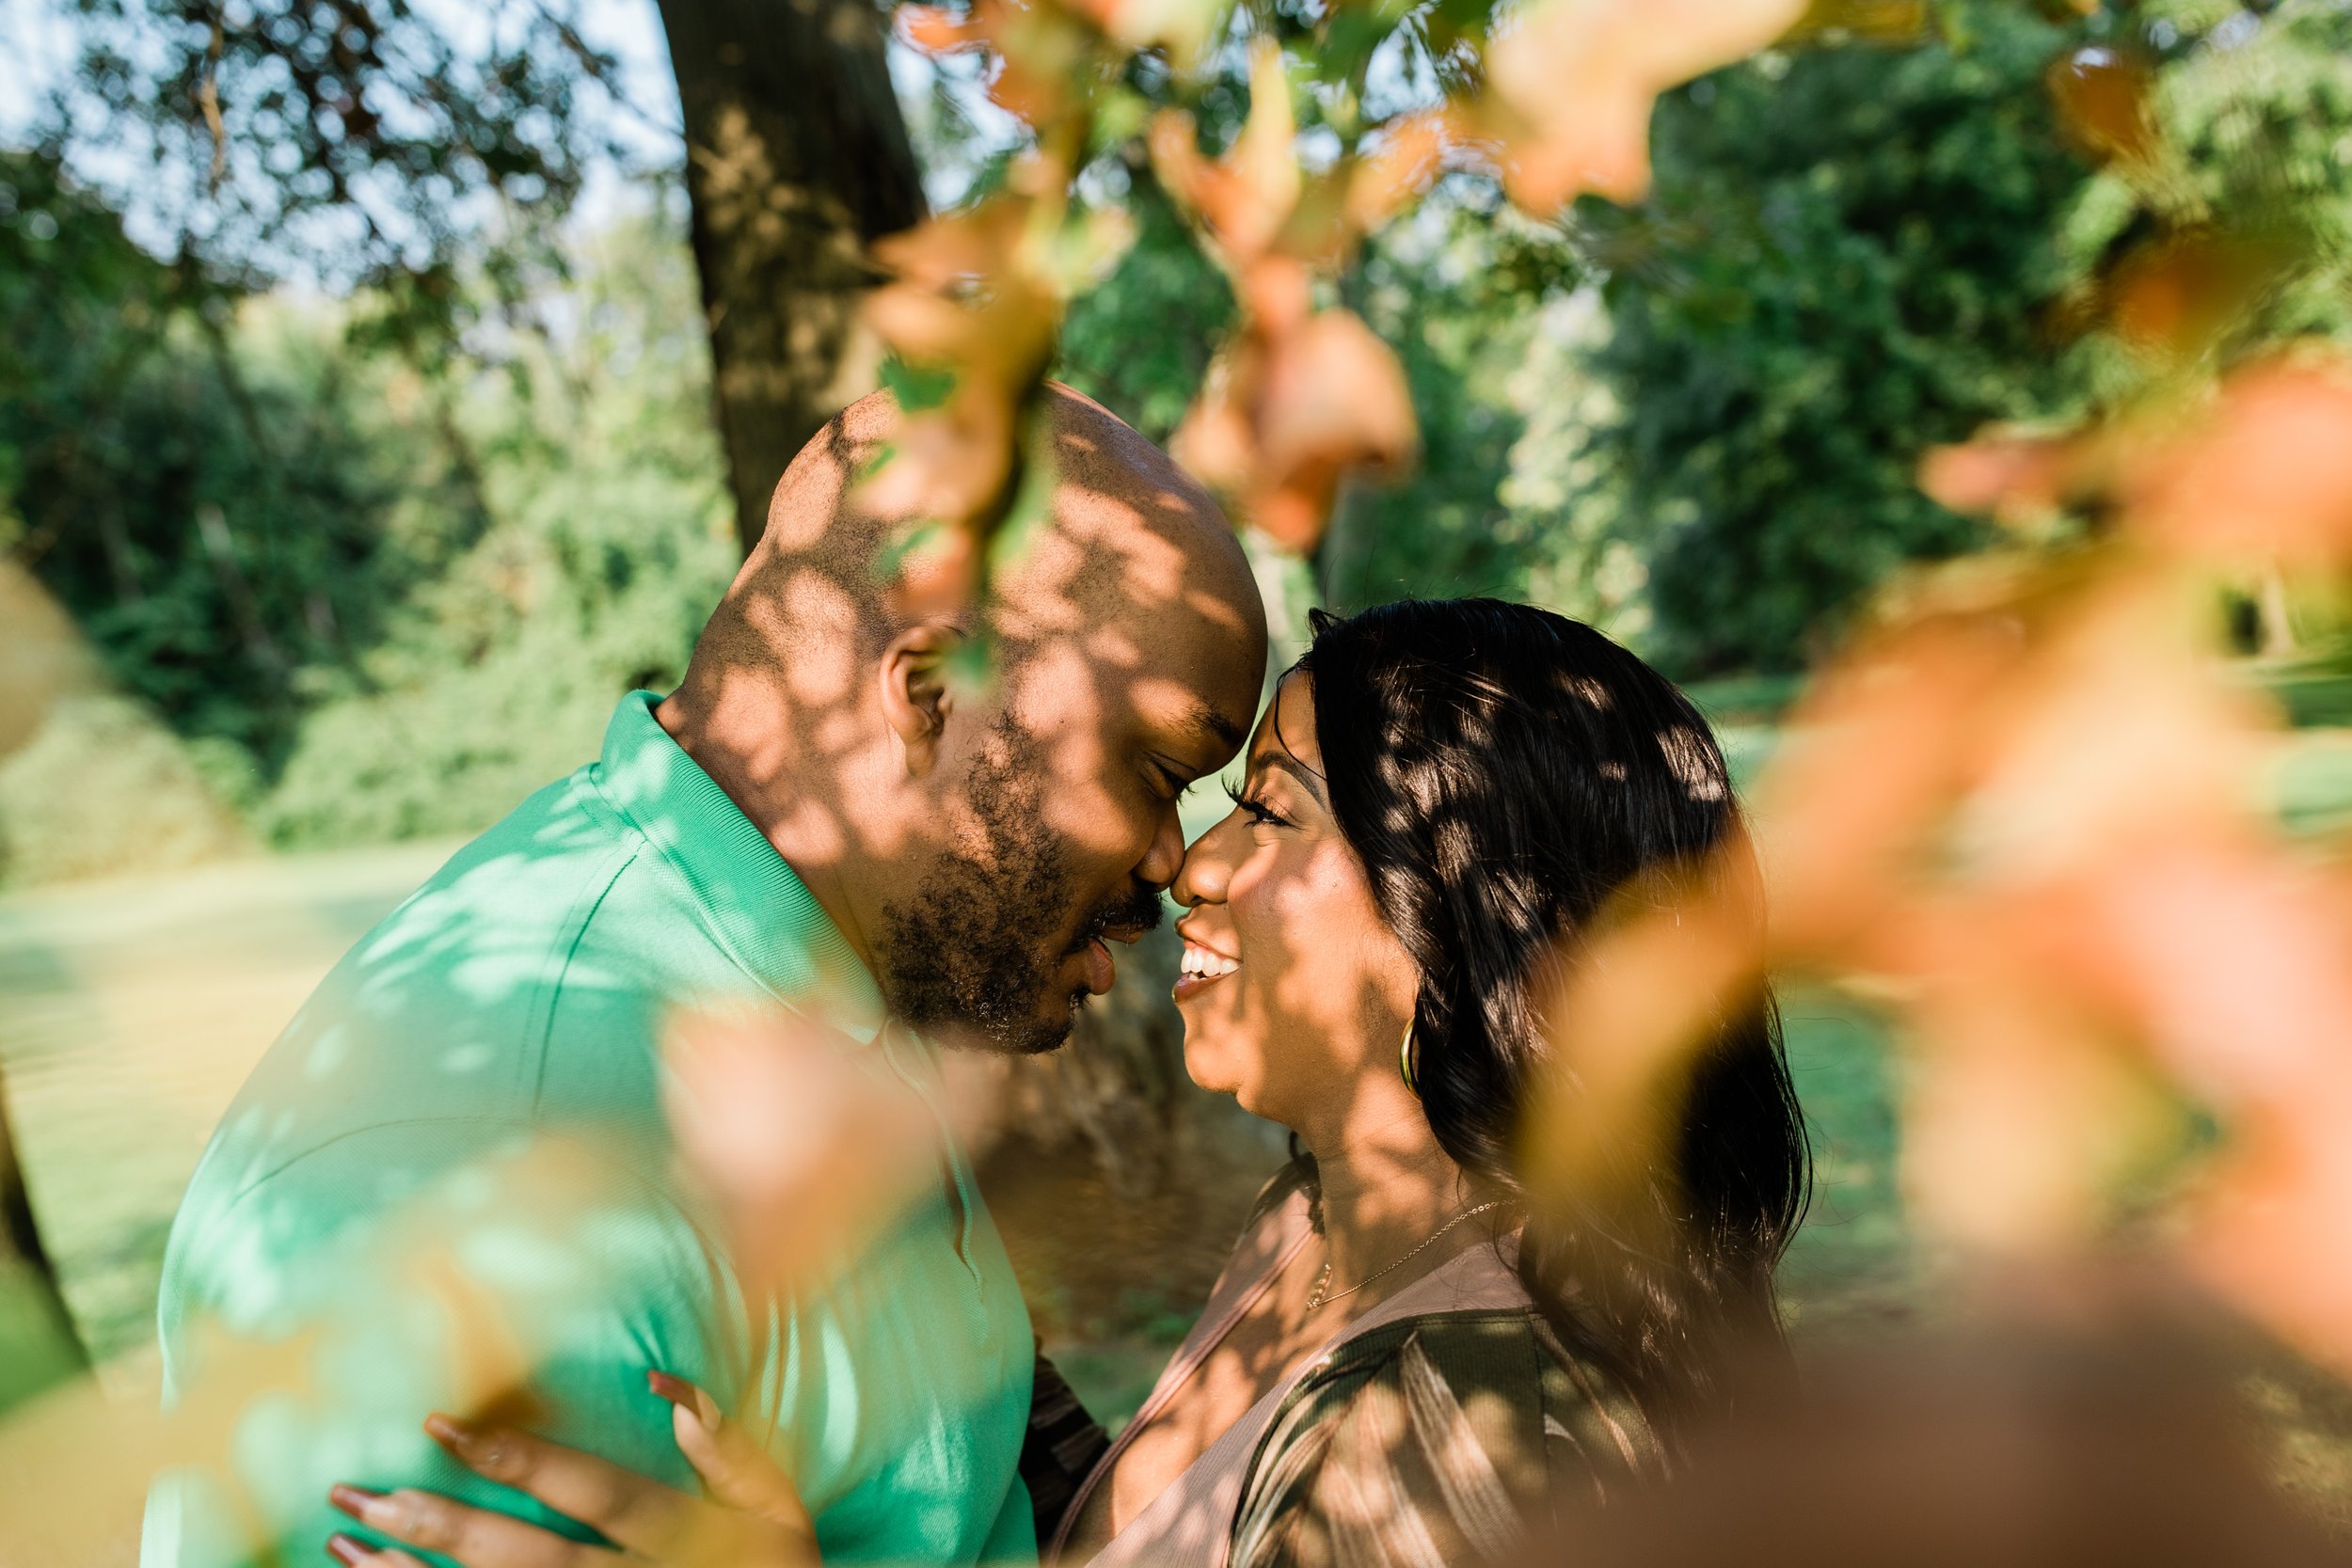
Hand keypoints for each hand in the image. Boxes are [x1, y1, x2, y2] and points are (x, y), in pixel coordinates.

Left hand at [326, 1372, 817, 1567]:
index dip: (514, 1459)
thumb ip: (730, 1447)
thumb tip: (665, 1385)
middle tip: (358, 1492)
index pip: (587, 1491)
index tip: (440, 1426)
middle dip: (437, 1524)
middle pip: (525, 1559)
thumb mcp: (780, 1508)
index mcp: (683, 1537)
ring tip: (346, 1544)